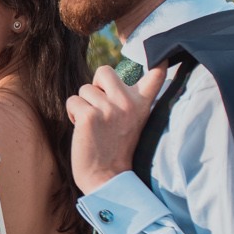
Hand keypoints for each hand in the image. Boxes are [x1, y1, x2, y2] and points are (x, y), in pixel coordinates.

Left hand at [67, 63, 169, 193]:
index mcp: (142, 104)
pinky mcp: (89, 116)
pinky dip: (73, 113)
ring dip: (83, 105)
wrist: (108, 178)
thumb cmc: (116, 148)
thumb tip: (107, 75)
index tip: (161, 55)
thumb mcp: (132, 121)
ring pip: (84, 89)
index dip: (157, 60)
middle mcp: (128, 103)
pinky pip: (73, 101)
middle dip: (96, 85)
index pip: (156, 75)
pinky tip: (83, 129)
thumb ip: (127, 99)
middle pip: (105, 70)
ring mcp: (109, 109)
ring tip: (94, 125)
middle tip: (100, 108)